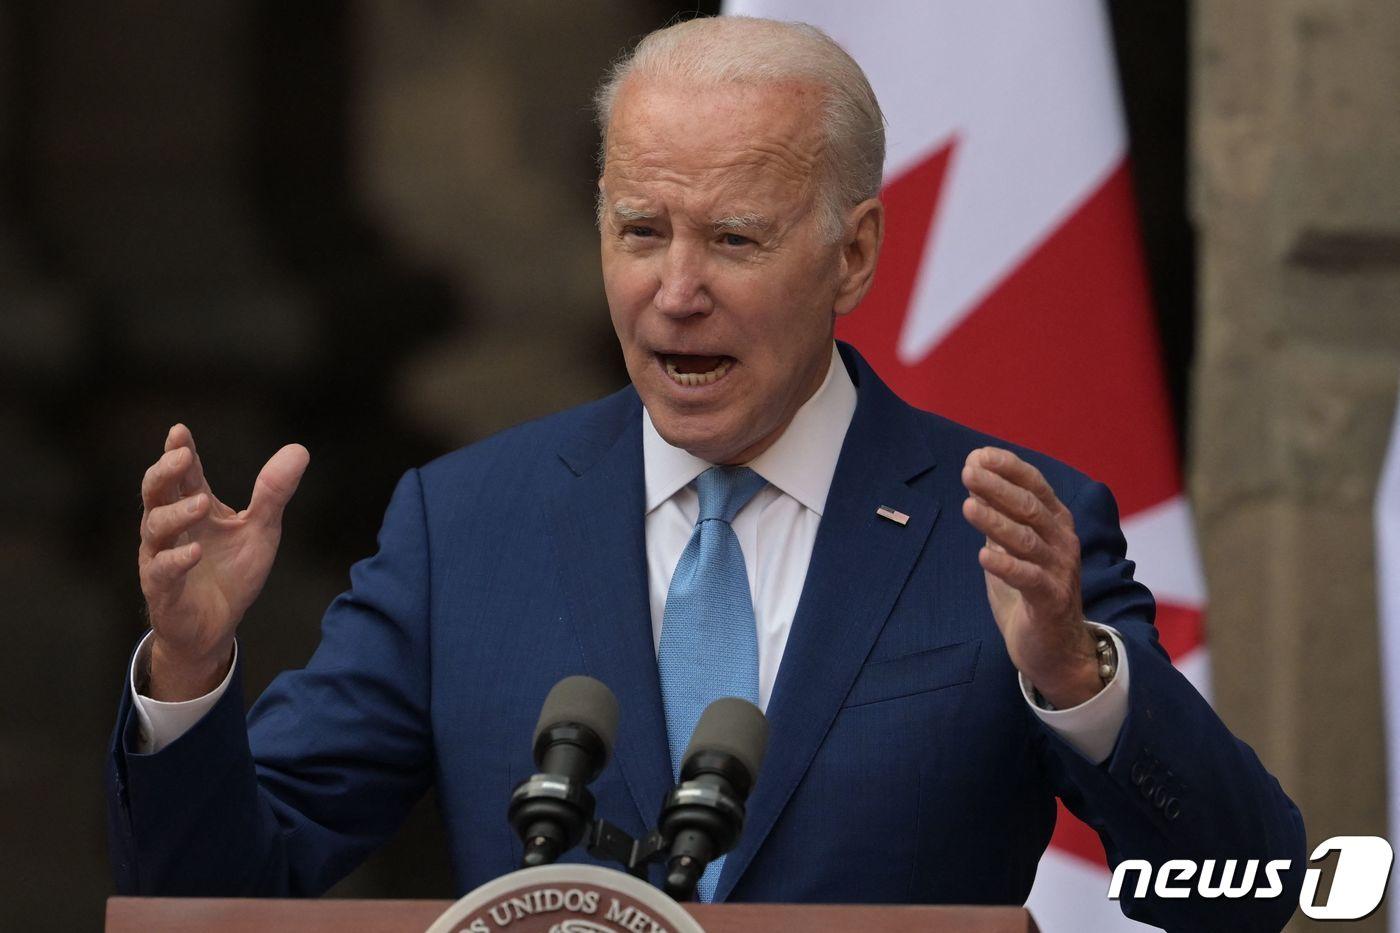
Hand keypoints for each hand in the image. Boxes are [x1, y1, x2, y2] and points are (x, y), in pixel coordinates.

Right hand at [138, 424, 308, 700]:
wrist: (216, 626)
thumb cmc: (232, 572)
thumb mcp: (261, 529)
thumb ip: (274, 493)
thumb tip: (299, 450)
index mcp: (193, 507)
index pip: (183, 474)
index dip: (179, 451)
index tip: (179, 431)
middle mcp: (171, 528)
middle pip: (155, 491)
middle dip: (165, 472)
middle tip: (181, 455)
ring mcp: (161, 556)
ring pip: (154, 527)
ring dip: (176, 513)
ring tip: (201, 503)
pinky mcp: (162, 589)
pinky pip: (161, 571)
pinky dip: (177, 559)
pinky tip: (196, 551)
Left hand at [960, 447, 1100, 707]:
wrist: (1055, 649)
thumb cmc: (1030, 592)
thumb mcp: (1011, 548)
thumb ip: (998, 517)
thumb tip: (976, 480)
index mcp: (1055, 523)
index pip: (1035, 486)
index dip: (1008, 468)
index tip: (977, 455)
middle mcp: (1062, 542)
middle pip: (1030, 507)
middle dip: (998, 487)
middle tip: (968, 472)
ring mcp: (1060, 571)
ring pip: (1028, 540)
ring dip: (996, 522)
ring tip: (968, 506)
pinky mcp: (1052, 602)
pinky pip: (1030, 580)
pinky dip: (1007, 567)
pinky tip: (983, 557)